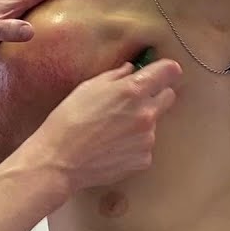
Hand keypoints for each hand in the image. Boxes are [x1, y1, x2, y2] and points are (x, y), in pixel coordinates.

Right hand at [30, 58, 181, 190]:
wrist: (60, 160)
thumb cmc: (69, 120)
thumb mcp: (88, 88)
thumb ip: (115, 76)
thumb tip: (130, 70)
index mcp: (133, 90)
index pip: (169, 71)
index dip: (166, 70)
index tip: (161, 71)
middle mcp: (147, 113)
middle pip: (169, 96)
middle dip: (156, 94)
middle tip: (133, 100)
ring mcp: (147, 138)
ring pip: (154, 123)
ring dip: (140, 122)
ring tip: (111, 130)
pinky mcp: (144, 159)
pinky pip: (144, 146)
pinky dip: (133, 145)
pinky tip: (112, 146)